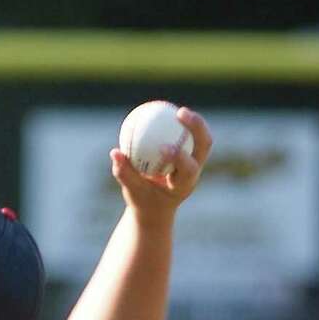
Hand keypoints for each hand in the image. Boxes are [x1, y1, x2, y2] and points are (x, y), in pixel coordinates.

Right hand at [109, 107, 211, 221]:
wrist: (157, 208)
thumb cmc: (143, 201)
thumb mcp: (131, 192)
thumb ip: (124, 173)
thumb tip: (114, 152)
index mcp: (183, 186)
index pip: (186, 170)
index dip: (178, 156)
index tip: (163, 147)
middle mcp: (194, 172)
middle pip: (204, 145)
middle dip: (196, 127)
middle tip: (180, 113)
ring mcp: (196, 162)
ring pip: (202, 137)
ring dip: (195, 121)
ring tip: (178, 110)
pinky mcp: (193, 154)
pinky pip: (190, 135)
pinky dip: (181, 124)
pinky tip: (168, 112)